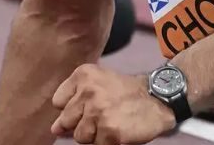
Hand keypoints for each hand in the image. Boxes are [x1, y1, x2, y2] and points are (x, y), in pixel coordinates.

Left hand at [50, 64, 176, 144]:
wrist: (159, 98)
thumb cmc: (127, 93)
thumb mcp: (99, 83)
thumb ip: (75, 101)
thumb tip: (55, 129)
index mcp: (83, 74)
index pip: (58, 102)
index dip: (74, 108)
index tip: (91, 104)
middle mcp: (89, 91)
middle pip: (66, 121)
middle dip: (83, 122)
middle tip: (104, 113)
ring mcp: (99, 112)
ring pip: (80, 136)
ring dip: (95, 134)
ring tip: (112, 121)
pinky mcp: (109, 131)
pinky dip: (107, 142)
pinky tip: (119, 129)